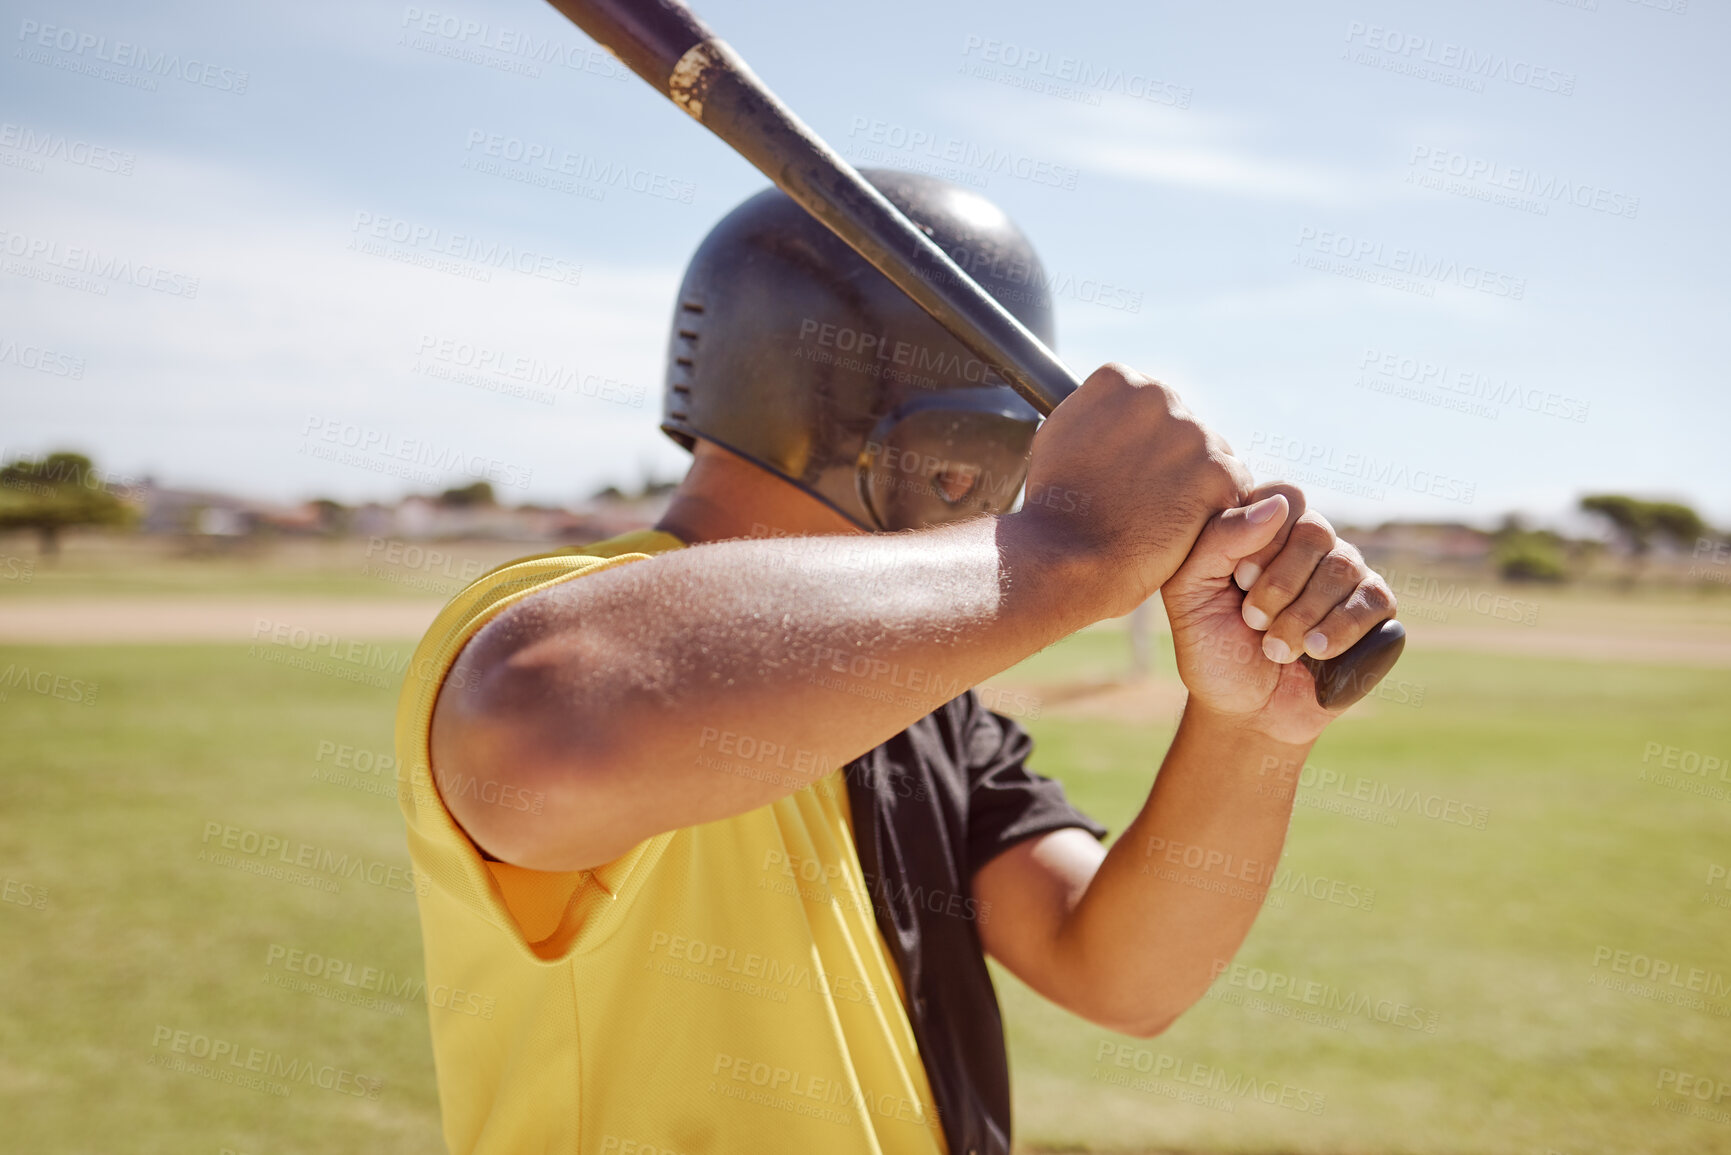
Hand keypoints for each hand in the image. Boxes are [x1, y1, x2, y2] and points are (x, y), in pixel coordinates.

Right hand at [1013, 363, 1250, 620]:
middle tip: (1146, 499)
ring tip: (1162, 517)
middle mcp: (1158, 397)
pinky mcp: (1219, 473)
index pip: (1149, 403)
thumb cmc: (1054, 507)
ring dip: (1198, 482)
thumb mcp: (1057, 435)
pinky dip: (1217, 507)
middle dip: (1173, 459)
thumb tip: (1105, 410)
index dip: (1142, 442)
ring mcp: (1192, 433)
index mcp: (1118, 382)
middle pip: (1183, 426)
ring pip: (1213, 454)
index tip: (1128, 470)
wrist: (1066, 556)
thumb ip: (1090, 412)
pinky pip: (1234, 485)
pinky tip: (1186, 527)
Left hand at [1160, 484, 1396, 743]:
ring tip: (1275, 648)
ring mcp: (1345, 574)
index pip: (1283, 497)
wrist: (1244, 709)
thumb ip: (1218, 540)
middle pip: (1314, 531)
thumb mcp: (1191, 592)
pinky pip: (1373, 600)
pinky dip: (1339, 629)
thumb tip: (1277, 505)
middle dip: (1279, 585)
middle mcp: (1309, 543)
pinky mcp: (1373, 609)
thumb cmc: (1212, 646)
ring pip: (1342, 567)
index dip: (1263, 540)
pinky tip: (1315, 651)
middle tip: (1252, 621)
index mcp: (1265, 528)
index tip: (1238, 580)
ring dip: (1302, 615)